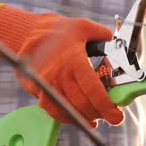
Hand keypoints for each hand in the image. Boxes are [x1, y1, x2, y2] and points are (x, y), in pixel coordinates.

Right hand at [0, 4, 123, 126]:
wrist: (29, 33)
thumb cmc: (59, 31)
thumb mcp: (83, 27)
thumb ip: (102, 34)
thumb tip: (116, 41)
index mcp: (74, 61)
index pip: (93, 90)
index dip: (106, 106)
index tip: (117, 117)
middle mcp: (60, 75)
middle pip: (82, 105)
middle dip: (99, 114)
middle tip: (110, 116)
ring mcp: (47, 84)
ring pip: (68, 111)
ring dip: (84, 118)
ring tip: (95, 118)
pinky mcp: (37, 90)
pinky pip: (54, 111)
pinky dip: (67, 118)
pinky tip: (78, 117)